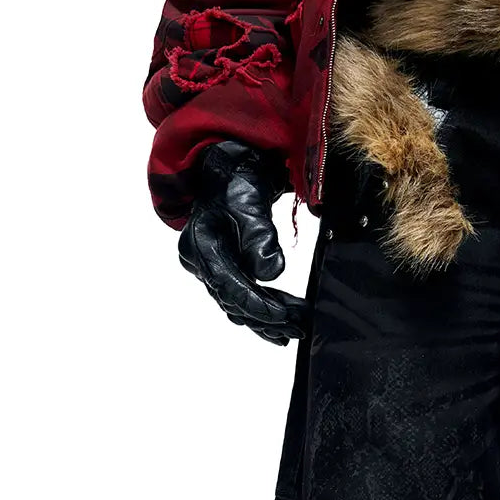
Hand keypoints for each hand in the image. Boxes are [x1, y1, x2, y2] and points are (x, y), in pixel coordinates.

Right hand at [178, 141, 304, 344]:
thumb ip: (259, 237)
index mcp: (202, 246)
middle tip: (299, 327)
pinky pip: (240, 296)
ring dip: (267, 319)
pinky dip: (261, 309)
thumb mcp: (249, 202)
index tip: (285, 317)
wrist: (228, 169)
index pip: (231, 288)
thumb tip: (272, 271)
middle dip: (269, 318)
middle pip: (234, 302)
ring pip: (237, 304)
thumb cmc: (235, 182)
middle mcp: (200, 262)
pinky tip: (280, 323)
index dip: (259, 306)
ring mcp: (210, 267)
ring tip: (295, 329)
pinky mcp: (223, 268)